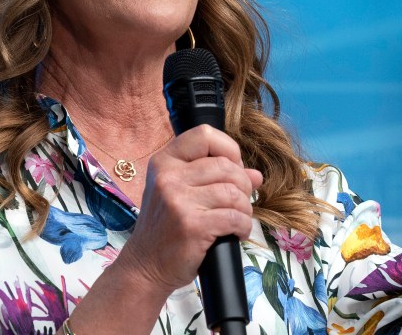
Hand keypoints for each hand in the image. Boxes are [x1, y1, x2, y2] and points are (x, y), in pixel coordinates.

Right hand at [118, 125, 263, 294]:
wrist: (146, 266)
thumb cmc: (166, 228)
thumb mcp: (182, 193)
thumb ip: (216, 178)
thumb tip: (256, 175)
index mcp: (165, 161)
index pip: (204, 135)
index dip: (228, 149)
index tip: (233, 168)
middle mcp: (168, 176)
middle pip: (226, 166)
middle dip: (242, 185)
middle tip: (238, 202)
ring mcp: (178, 200)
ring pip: (233, 192)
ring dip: (244, 208)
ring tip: (237, 219)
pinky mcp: (191, 225)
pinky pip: (234, 217)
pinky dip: (243, 226)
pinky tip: (236, 233)